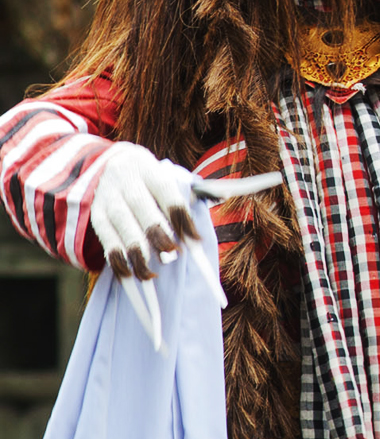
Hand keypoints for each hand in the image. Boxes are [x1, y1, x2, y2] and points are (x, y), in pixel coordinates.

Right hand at [91, 144, 218, 350]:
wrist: (112, 163)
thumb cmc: (154, 178)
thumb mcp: (171, 175)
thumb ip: (195, 190)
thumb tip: (224, 196)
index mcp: (151, 171)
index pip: (168, 193)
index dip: (181, 217)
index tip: (196, 240)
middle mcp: (127, 183)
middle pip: (141, 209)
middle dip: (157, 234)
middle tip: (172, 255)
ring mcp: (108, 200)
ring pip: (121, 227)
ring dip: (136, 252)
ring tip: (150, 274)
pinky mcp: (96, 217)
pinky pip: (105, 241)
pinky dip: (117, 260)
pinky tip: (129, 275)